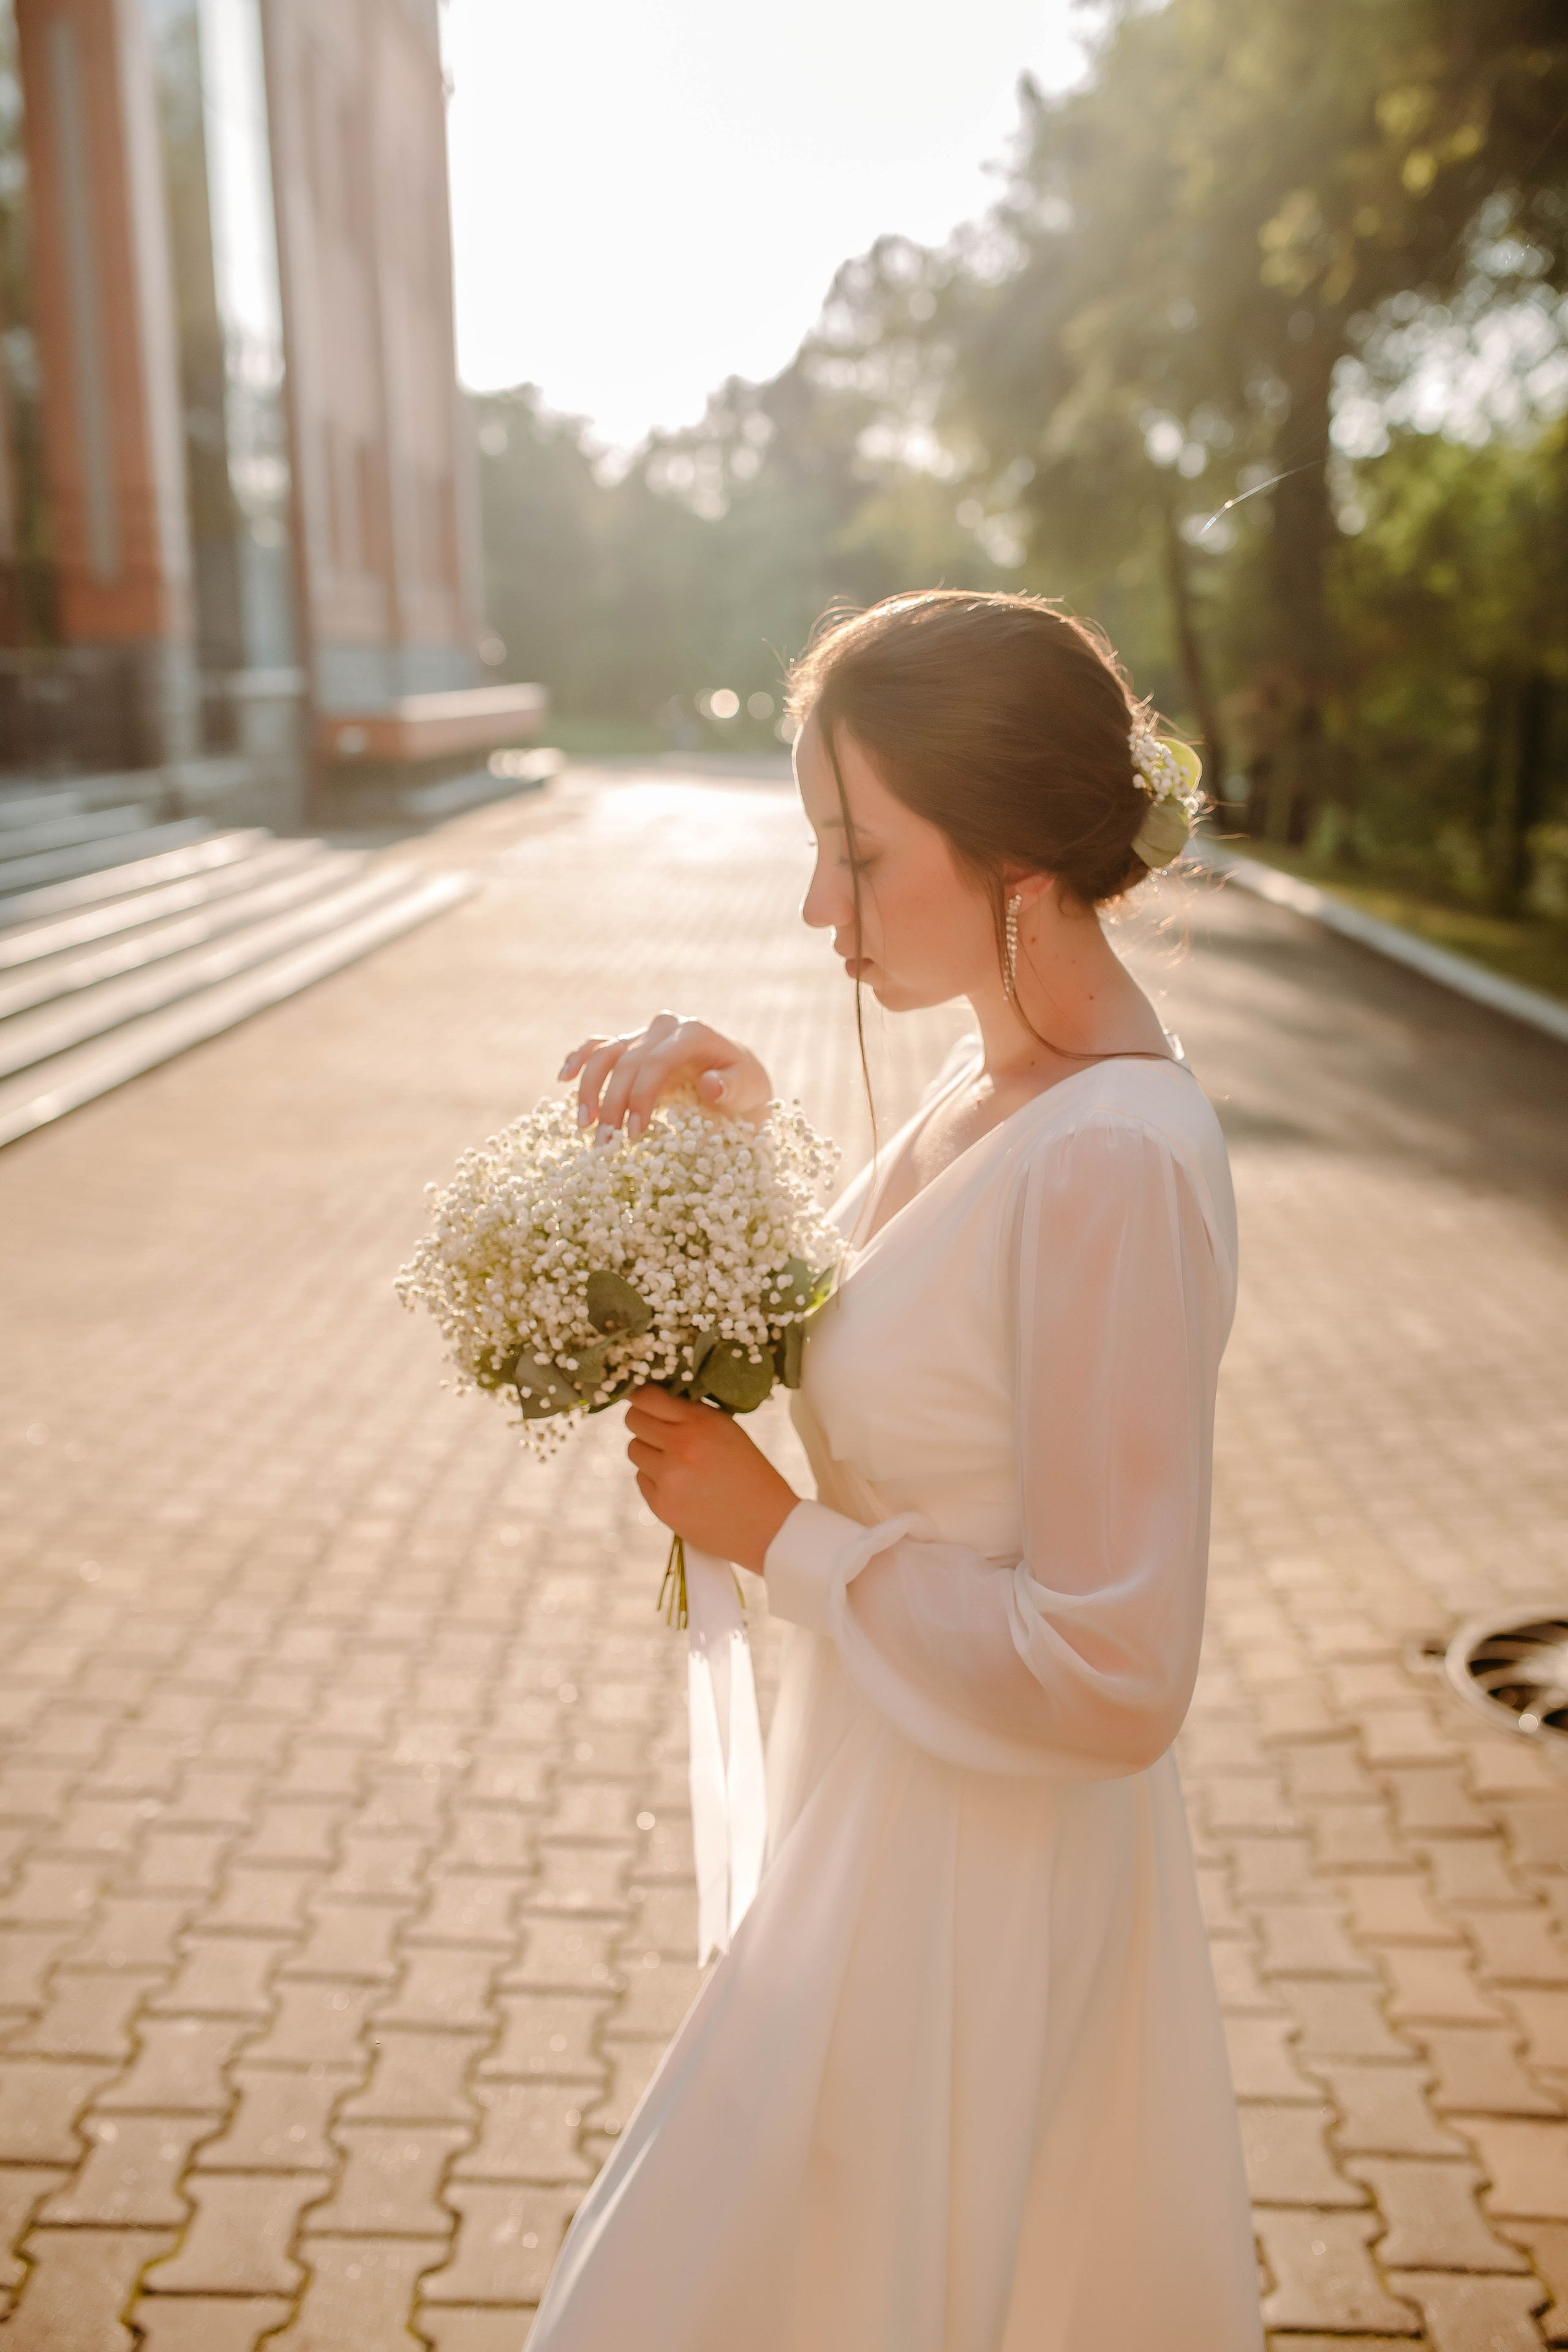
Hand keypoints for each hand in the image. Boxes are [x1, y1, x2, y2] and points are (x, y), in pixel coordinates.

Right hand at [559, 1012, 772, 1137]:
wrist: (738, 1082)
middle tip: (606, 1145)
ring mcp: (644, 1034)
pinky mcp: (630, 1045)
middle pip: (626, 1062)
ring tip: (584, 1126)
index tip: (633, 1136)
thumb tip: (710, 1085)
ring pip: (605, 1054)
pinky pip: (597, 1046)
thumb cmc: (744, 1089)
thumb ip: (732, 1087)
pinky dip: (579, 1059)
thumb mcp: (748, 1091)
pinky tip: (563, 1078)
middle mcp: (664, 1027)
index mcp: (693, 1033)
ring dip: (589, 1089)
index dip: (640, 1097)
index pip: (656, 1062)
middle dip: (612, 1104)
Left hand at [625, 1386, 797, 1573]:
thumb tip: (656, 1399)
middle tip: (658, 1430)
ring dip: (649, 1451)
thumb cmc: (749, 1472)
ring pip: (634, 1450)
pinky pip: (641, 1479)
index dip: (641, 1395)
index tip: (644, 1400)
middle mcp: (681, 1448)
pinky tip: (681, 1485)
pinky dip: (655, 1479)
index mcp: (701, 1423)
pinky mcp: (661, 1505)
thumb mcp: (728, 1429)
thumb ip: (692, 1413)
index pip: (647, 1397)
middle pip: (633, 1421)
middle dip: (643, 1422)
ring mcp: (668, 1479)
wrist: (766, 1525)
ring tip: (675, 1461)